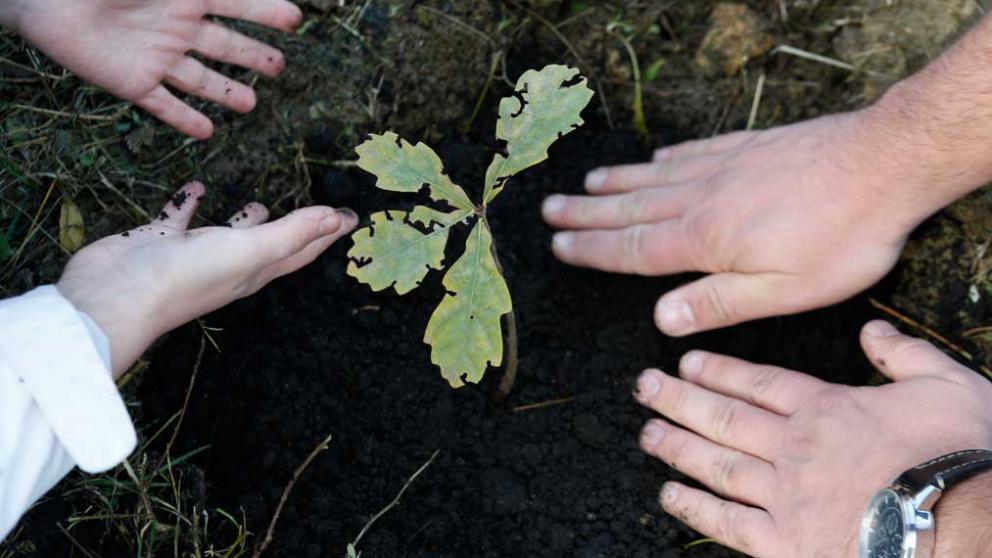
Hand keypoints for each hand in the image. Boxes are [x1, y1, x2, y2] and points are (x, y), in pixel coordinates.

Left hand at [2, 0, 301, 137]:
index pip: (238, 4)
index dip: (267, 12)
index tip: (295, 20)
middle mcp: (176, 28)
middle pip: (225, 46)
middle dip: (253, 56)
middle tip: (279, 67)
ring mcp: (157, 57)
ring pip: (202, 80)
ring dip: (227, 93)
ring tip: (252, 104)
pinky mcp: (134, 82)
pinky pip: (166, 105)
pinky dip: (185, 120)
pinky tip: (206, 132)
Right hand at [57, 182, 356, 376]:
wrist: (116, 297)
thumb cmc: (187, 276)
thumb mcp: (250, 250)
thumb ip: (292, 232)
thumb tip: (339, 218)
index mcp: (256, 270)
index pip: (302, 250)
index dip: (329, 233)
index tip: (353, 217)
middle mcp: (230, 264)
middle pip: (273, 244)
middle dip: (296, 229)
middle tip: (315, 211)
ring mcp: (194, 255)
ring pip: (229, 234)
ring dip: (246, 220)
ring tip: (261, 202)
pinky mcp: (161, 241)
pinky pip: (181, 218)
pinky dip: (190, 203)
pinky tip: (196, 187)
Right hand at [542, 110, 930, 336]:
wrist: (884, 164)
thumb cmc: (842, 236)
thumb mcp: (784, 292)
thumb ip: (719, 303)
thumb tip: (662, 318)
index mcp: (704, 240)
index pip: (633, 249)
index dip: (593, 250)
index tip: (559, 246)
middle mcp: (701, 198)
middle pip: (630, 208)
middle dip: (586, 213)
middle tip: (549, 211)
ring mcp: (723, 167)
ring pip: (653, 177)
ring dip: (615, 184)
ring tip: (585, 185)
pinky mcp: (747, 147)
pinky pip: (691, 152)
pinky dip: (664, 158)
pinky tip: (654, 160)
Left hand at [633, 321, 991, 556]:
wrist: (969, 531)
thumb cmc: (964, 459)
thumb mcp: (947, 385)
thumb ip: (905, 355)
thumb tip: (872, 331)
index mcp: (827, 409)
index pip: (758, 383)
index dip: (718, 371)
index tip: (686, 362)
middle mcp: (794, 448)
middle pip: (723, 417)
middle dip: (679, 399)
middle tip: (644, 386)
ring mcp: (784, 496)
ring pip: (716, 463)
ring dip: (676, 447)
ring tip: (646, 434)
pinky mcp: (785, 544)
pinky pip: (727, 523)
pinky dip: (694, 507)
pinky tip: (669, 495)